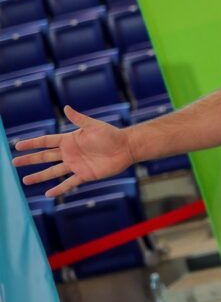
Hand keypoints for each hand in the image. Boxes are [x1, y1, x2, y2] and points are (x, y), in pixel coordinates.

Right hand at [12, 106, 135, 196]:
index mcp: (69, 140)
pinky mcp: (85, 174)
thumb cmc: (111, 134)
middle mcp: (70, 153)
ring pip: (53, 172)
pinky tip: (48, 194)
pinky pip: (69, 183)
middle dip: (30, 159)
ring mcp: (76, 165)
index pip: (46, 141)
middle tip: (14, 163)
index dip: (32, 143)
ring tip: (25, 180)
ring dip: (39, 176)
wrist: (126, 147)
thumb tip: (66, 107)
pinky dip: (59, 188)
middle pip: (45, 157)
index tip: (17, 145)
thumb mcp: (94, 126)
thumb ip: (79, 119)